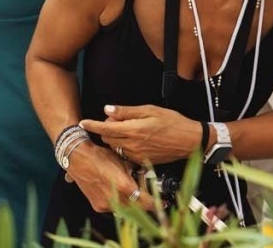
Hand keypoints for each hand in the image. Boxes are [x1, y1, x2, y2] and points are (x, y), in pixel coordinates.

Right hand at [65, 142, 155, 213]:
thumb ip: (134, 171)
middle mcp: (114, 198)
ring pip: (125, 208)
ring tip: (132, 191)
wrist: (77, 158)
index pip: (145, 201)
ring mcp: (105, 203)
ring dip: (131, 202)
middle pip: (136, 207)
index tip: (161, 203)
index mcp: (124, 186)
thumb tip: (143, 174)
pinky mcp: (98, 205)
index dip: (154, 203)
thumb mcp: (122, 160)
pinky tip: (118, 192)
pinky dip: (118, 201)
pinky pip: (113, 207)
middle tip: (149, 197)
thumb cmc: (99, 155)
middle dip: (143, 203)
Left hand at [79, 104, 203, 164]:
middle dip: (107, 129)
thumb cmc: (172, 122)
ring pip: (115, 147)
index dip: (92, 125)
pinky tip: (136, 140)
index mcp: (133, 130)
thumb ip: (127, 111)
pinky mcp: (141, 162)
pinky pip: (125, 154)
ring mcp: (136, 156)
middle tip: (119, 119)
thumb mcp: (150, 110)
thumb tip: (107, 109)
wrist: (189, 141)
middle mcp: (132, 145)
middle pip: (108, 138)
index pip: (105, 128)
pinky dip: (124, 147)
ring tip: (129, 129)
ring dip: (115, 139)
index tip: (82, 123)